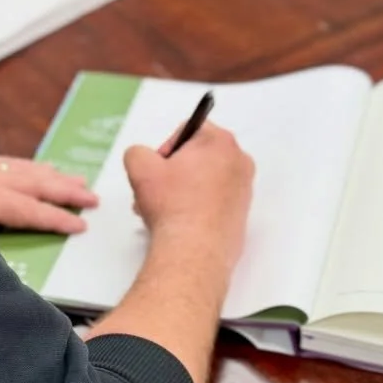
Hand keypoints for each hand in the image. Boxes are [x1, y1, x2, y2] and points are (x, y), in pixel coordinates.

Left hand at [0, 154, 98, 233]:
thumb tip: (12, 267)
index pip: (28, 210)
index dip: (57, 218)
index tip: (81, 225)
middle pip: (30, 183)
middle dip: (64, 190)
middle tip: (92, 196)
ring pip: (15, 168)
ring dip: (47, 174)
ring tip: (73, 178)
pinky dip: (19, 165)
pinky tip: (29, 167)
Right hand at [123, 120, 253, 270]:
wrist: (194, 252)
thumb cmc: (172, 205)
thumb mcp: (140, 168)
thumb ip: (137, 152)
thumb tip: (144, 158)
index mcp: (221, 142)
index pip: (189, 130)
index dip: (167, 147)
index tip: (157, 169)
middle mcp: (239, 162)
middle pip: (198, 157)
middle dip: (173, 172)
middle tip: (157, 191)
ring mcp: (244, 190)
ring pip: (204, 181)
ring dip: (181, 191)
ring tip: (161, 211)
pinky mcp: (241, 215)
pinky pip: (214, 201)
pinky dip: (196, 207)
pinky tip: (179, 223)